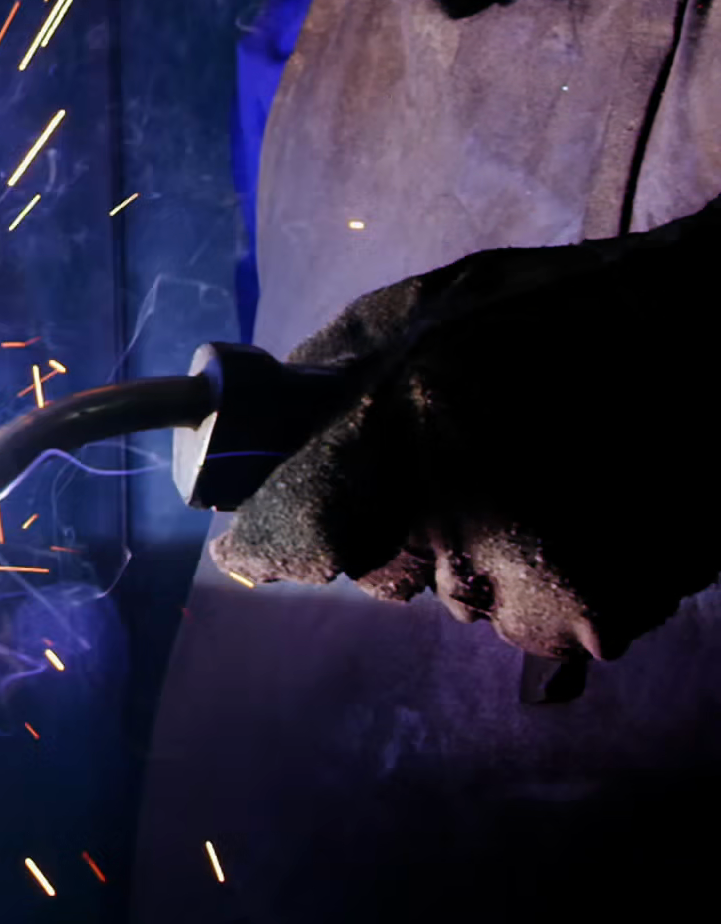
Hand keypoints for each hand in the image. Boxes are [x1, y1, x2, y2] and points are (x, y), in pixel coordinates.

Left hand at [209, 206, 720, 659]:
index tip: (250, 547)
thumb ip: (336, 369)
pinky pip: (534, 619)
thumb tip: (258, 431)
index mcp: (410, 415)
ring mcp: (538, 579)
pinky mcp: (600, 618)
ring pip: (459, 598)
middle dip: (396, 529)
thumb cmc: (569, 307)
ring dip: (481, 555)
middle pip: (379, 570)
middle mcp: (464, 511)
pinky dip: (550, 579)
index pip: (295, 529)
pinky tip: (586, 511)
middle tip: (457, 461)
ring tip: (542, 476)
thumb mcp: (433, 304)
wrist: (716, 338)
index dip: (268, 540)